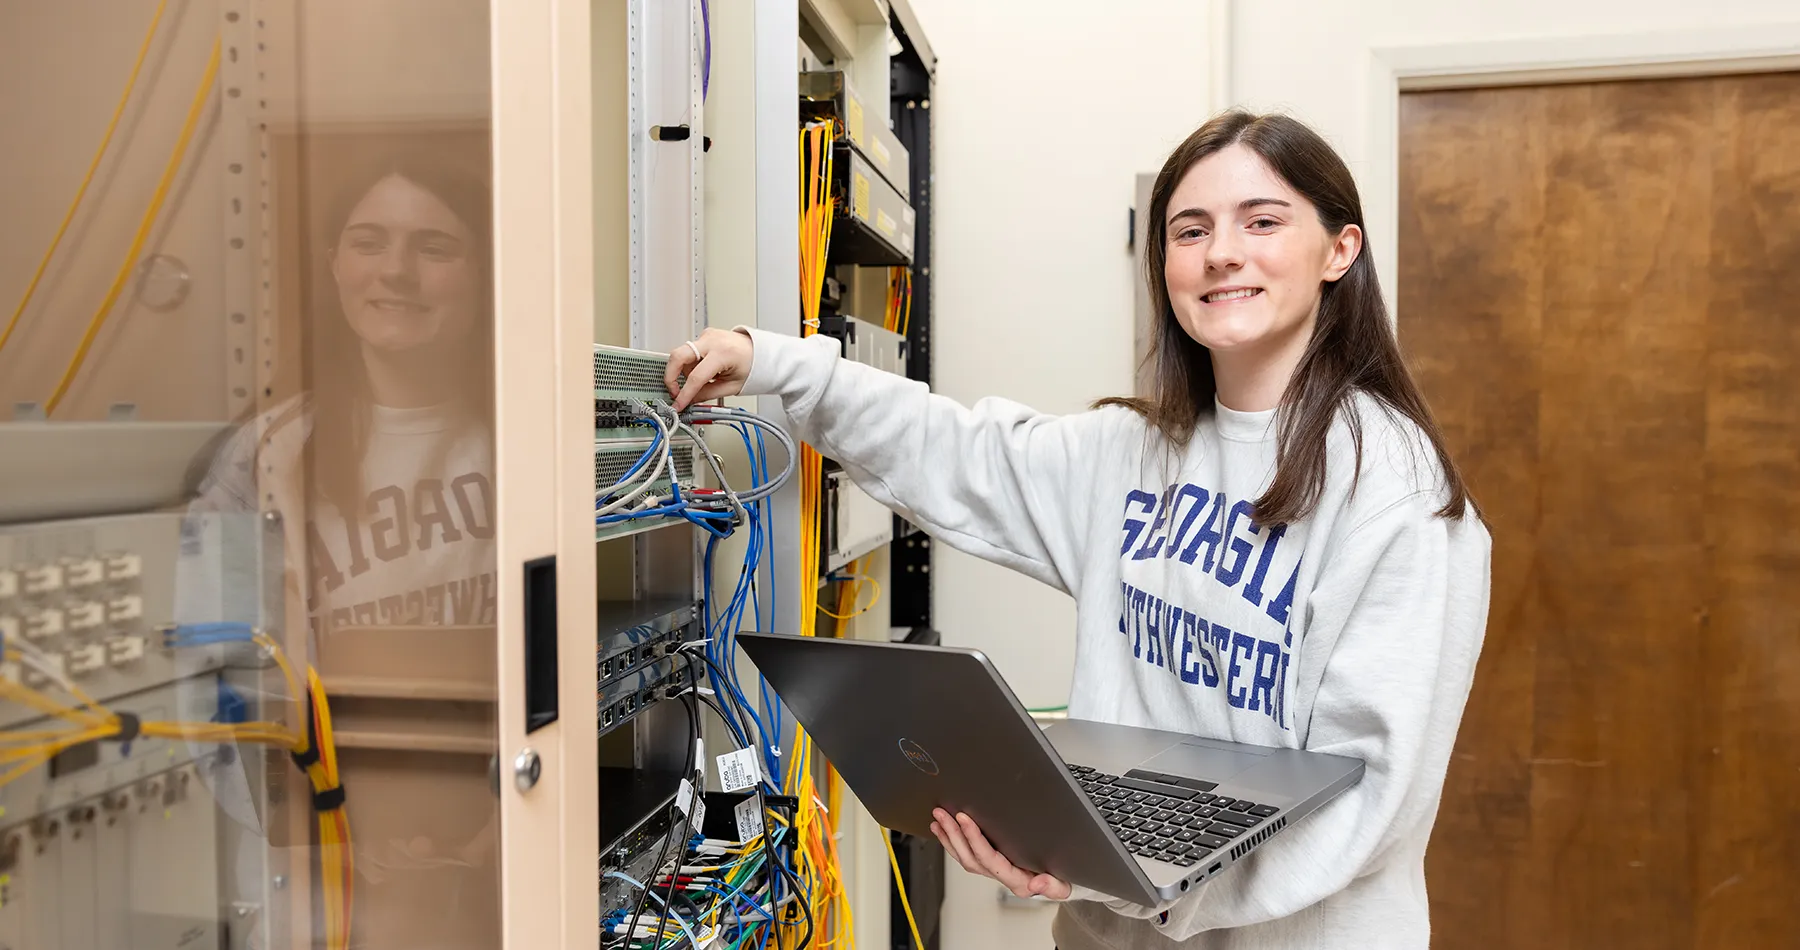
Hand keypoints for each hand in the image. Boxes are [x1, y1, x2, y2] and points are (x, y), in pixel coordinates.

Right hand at [665, 327, 753, 410]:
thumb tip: (690, 401)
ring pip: (683, 355)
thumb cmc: (753, 365)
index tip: (678, 404)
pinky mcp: (705, 335)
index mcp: (723, 353)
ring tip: (701, 381)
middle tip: (674, 391)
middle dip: (671, 376)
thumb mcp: (732, 386)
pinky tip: (704, 371)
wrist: (761, 351)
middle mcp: (713, 341)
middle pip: (678, 356)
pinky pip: (690, 351)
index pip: (696, 377)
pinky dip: (691, 364)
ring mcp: (708, 335)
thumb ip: (708, 394)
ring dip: (684, 371)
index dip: (684, 394)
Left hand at [930, 808, 1071, 900]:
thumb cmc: (1061, 880)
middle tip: (943, 814)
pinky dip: (952, 841)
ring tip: (938, 818)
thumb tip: (1037, 884)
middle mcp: (1001, 876)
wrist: (1060, 883)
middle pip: (970, 857)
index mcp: (1016, 880)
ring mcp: (993, 870)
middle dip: (954, 834)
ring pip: (964, 856)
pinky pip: (966, 854)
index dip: (974, 838)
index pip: (989, 859)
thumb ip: (1052, 886)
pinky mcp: (990, 863)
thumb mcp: (1063, 885)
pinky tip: (943, 829)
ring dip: (949, 836)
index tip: (964, 819)